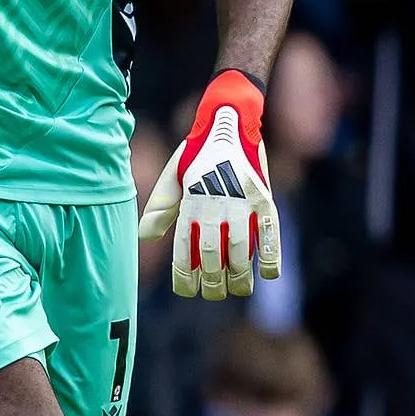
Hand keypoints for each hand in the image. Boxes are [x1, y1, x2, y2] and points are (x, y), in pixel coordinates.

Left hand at [139, 70, 282, 298]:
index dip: (185, 277)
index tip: (186, 290)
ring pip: (240, 254)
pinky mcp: (264, 201)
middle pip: (212, 259)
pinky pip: (270, 236)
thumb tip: (144, 237)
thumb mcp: (172, 176)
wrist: (229, 122)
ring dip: (238, 279)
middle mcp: (216, 207)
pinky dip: (270, 259)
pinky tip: (266, 275)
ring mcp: (242, 205)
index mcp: (191, 203)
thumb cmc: (197, 153)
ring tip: (236, 289)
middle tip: (210, 293)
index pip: (186, 251)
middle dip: (211, 284)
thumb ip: (160, 207)